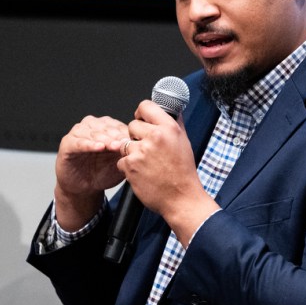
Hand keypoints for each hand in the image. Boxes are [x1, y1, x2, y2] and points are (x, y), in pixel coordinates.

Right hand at [54, 115, 129, 229]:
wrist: (84, 187)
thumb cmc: (103, 172)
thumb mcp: (119, 163)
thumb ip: (128, 154)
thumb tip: (143, 148)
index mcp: (107, 128)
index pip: (118, 126)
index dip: (126, 134)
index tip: (134, 141)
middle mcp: (93, 126)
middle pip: (106, 127)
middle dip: (116, 136)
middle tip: (124, 144)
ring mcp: (79, 133)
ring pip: (93, 132)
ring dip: (103, 138)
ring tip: (112, 146)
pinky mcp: (67, 143)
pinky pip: (78, 141)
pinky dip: (88, 144)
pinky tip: (97, 147)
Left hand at [120, 101, 217, 245]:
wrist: (181, 198)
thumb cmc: (183, 172)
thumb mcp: (184, 142)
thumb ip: (173, 124)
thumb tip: (169, 109)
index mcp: (169, 128)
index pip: (145, 106)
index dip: (141, 113)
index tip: (142, 120)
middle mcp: (155, 137)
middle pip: (132, 125)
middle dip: (136, 136)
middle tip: (147, 148)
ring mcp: (141, 151)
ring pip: (125, 143)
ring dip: (131, 152)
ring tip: (146, 162)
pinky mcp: (130, 166)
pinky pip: (121, 160)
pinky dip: (128, 166)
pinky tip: (142, 172)